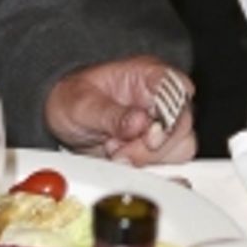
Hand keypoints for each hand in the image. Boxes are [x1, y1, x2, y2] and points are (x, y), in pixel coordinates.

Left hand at [45, 58, 195, 165]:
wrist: (63, 118)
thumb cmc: (72, 97)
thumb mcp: (82, 103)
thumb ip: (110, 113)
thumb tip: (139, 122)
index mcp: (147, 75)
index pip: (178, 88)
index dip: (171, 115)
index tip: (150, 137)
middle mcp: (160, 99)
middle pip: (183, 125)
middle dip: (152, 147)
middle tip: (119, 150)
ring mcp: (161, 125)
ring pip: (181, 148)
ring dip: (149, 161)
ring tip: (116, 153)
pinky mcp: (158, 150)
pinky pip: (170, 166)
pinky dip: (148, 172)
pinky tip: (124, 162)